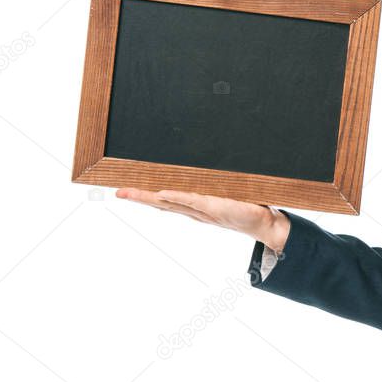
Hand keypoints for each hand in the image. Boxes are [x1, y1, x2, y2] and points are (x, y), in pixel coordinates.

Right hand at [115, 188, 290, 251]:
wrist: (264, 221)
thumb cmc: (246, 204)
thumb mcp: (226, 189)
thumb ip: (214, 181)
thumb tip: (209, 161)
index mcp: (194, 206)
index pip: (166, 200)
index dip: (146, 195)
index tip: (126, 189)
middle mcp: (194, 210)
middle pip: (160, 203)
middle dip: (138, 197)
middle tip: (117, 192)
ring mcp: (202, 209)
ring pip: (169, 203)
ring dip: (148, 198)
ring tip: (128, 193)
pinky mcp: (214, 207)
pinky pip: (191, 201)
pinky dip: (175, 197)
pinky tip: (160, 194)